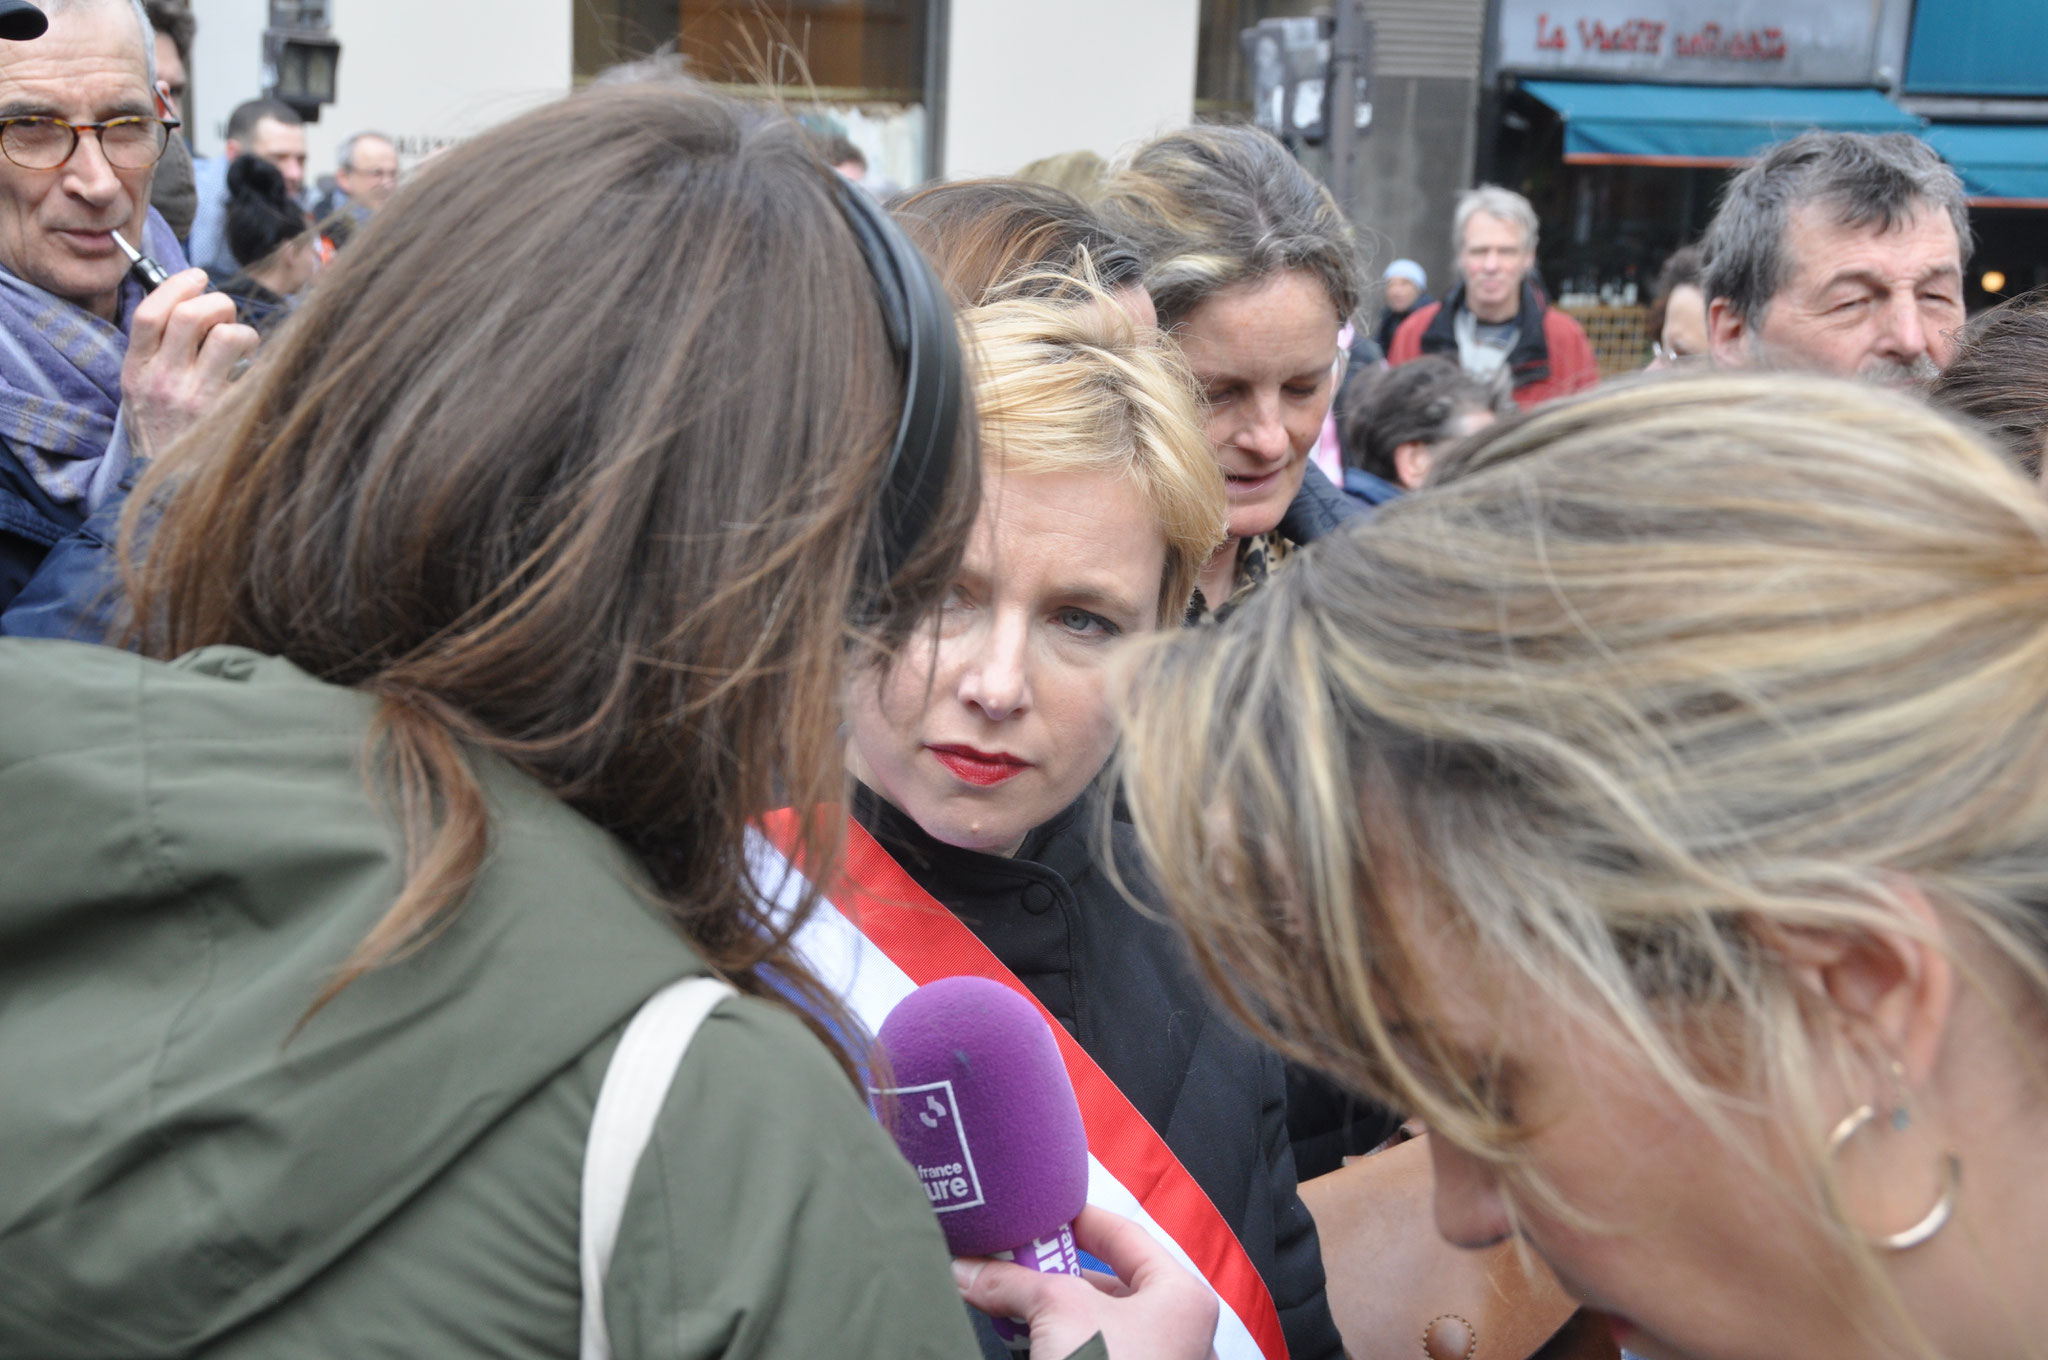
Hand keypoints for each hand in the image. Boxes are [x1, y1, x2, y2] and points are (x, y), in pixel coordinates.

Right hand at [120, 268, 257, 456]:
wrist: (169, 492)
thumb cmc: (162, 435)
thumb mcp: (141, 393)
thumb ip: (157, 352)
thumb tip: (191, 304)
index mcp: (136, 372)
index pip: (149, 313)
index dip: (177, 285)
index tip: (198, 276)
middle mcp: (163, 382)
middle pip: (192, 315)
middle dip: (217, 302)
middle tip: (225, 313)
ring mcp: (198, 400)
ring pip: (230, 336)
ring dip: (244, 331)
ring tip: (241, 347)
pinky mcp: (231, 416)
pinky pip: (256, 371)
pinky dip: (262, 363)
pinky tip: (255, 374)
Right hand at [954, 1205, 1220, 1359]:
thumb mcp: (1058, 1310)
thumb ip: (1013, 1281)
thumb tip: (962, 1269)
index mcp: (1180, 1297)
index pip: (1125, 1235)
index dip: (1076, 1218)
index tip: (1036, 1210)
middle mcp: (1176, 1333)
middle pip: (1105, 1284)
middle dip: (1051, 1273)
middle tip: (1006, 1260)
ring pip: (1092, 1326)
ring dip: (1046, 1313)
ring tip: (1003, 1299)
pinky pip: (1087, 1358)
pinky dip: (1053, 1346)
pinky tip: (1020, 1343)